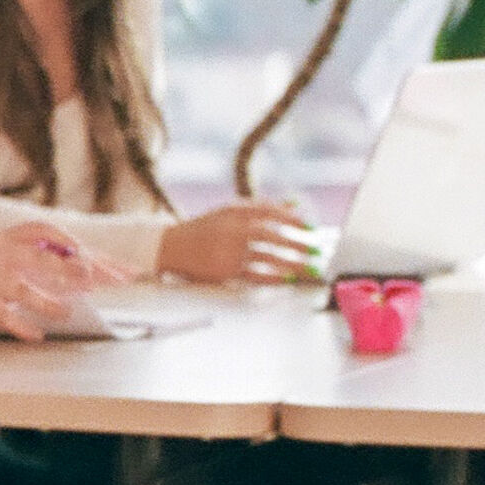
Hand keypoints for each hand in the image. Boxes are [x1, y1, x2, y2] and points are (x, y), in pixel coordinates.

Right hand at [0, 223, 113, 339]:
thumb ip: (27, 252)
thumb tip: (70, 264)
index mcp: (6, 235)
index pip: (51, 235)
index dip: (81, 248)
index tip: (108, 263)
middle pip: (44, 258)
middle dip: (76, 270)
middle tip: (103, 281)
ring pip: (23, 287)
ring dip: (49, 301)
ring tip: (68, 312)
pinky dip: (19, 325)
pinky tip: (36, 334)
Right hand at [156, 199, 321, 286]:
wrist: (168, 248)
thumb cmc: (201, 229)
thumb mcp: (227, 212)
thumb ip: (258, 207)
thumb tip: (293, 204)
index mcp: (234, 212)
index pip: (270, 212)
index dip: (294, 220)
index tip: (311, 228)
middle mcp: (232, 230)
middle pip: (272, 236)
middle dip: (297, 244)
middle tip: (316, 252)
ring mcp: (227, 251)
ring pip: (267, 257)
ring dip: (292, 265)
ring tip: (308, 271)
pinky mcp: (223, 271)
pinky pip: (254, 275)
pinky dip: (273, 278)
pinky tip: (286, 281)